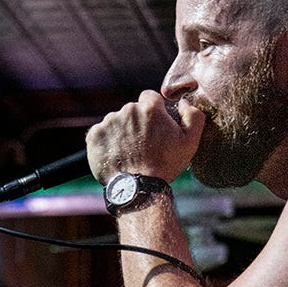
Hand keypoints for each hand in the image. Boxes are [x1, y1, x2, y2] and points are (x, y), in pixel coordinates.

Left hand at [85, 90, 204, 183]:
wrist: (138, 188)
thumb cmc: (165, 165)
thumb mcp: (190, 142)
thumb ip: (193, 116)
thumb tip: (184, 102)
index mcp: (150, 108)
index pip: (150, 97)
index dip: (154, 111)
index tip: (155, 127)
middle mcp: (127, 110)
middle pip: (133, 110)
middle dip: (138, 123)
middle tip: (144, 144)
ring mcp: (108, 122)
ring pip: (117, 122)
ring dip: (123, 132)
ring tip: (130, 153)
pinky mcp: (94, 136)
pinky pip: (102, 133)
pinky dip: (108, 142)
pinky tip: (118, 155)